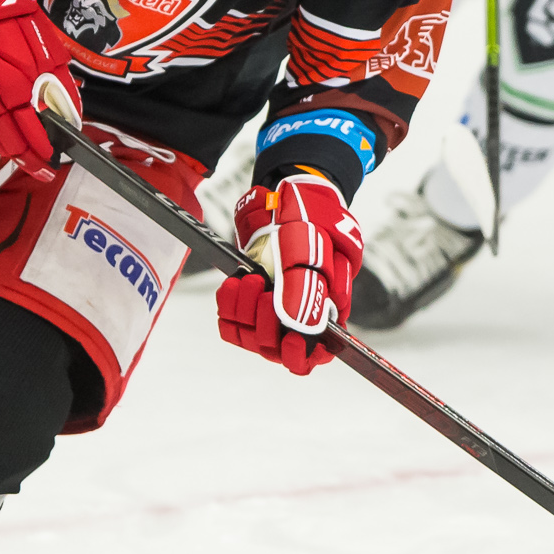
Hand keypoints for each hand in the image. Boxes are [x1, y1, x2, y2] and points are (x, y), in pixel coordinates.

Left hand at [216, 174, 363, 375]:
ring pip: (252, 338)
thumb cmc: (311, 222)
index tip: (291, 340)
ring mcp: (272, 312)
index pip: (315, 354)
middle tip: (262, 288)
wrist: (288, 199)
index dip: (303, 354)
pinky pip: (232, 324)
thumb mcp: (313, 249)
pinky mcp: (248, 304)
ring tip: (248, 279)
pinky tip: (232, 283)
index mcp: (325, 310)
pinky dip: (228, 306)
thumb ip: (307, 290)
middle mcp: (298, 317)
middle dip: (266, 322)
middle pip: (278, 349)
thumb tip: (302, 329)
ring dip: (244, 311)